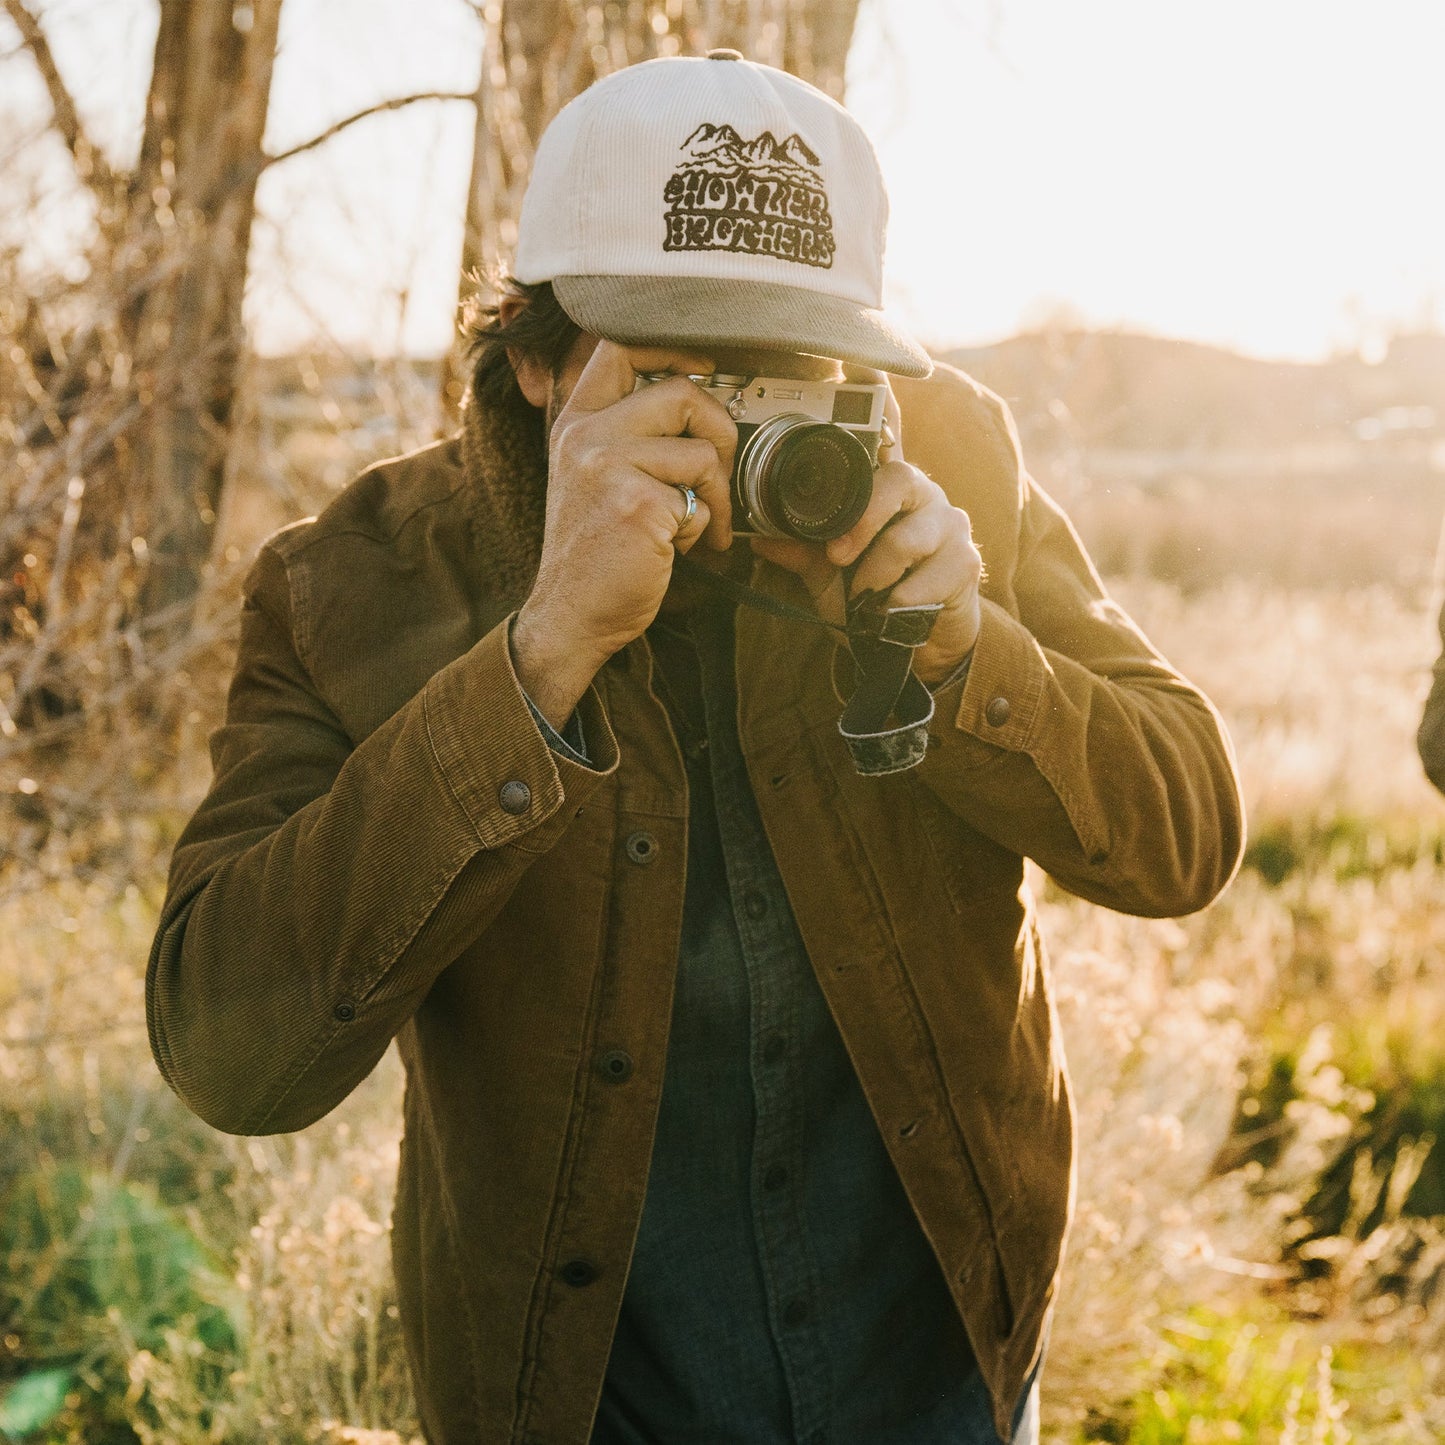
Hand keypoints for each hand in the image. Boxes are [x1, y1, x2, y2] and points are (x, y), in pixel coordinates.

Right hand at [511, 341, 736, 727]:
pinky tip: (675, 547)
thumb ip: (628, 435)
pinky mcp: (635, 504)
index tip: (705, 368)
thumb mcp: (594, 478)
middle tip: (718, 472)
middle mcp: (585, 436)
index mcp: (576, 422)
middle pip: (682, 391)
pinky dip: (700, 529)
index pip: (621, 347)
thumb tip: (699, 398)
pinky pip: (700, 501)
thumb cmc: (594, 552)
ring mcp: (607, 467)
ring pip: (702, 451)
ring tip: (697, 522)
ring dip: (715, 494)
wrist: (570, 615)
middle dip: (721, 431)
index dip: (674, 349)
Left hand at [750, 386, 982, 685]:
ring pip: (909, 537)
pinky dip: (901, 601)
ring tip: (865, 595)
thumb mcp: (828, 574)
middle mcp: (923, 495)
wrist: (919, 643)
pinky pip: (927, 577)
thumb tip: (758, 537)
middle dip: (862, 522)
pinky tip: (894, 611)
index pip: (885, 433)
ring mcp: (950, 526)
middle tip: (837, 557)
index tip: (856, 362)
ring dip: (876, 572)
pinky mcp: (967, 563)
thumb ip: (801, 550)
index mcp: (887, 488)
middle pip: (897, 479)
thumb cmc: (875, 597)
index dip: (875, 394)